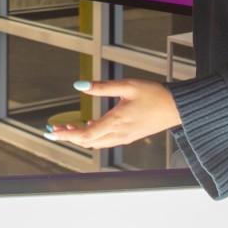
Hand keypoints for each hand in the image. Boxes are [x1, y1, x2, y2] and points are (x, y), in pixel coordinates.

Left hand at [44, 79, 180, 149]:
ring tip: (68, 127)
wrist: (176, 108)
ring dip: (80, 137)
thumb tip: (80, 85)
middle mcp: (118, 134)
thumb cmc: (154, 95)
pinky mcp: (129, 137)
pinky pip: (106, 141)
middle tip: (55, 129)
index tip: (51, 133)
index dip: (66, 135)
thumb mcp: (127, 85)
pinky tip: (90, 124)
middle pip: (87, 142)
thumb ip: (102, 87)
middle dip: (69, 137)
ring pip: (96, 143)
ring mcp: (124, 138)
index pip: (85, 135)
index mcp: (116, 122)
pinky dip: (93, 136)